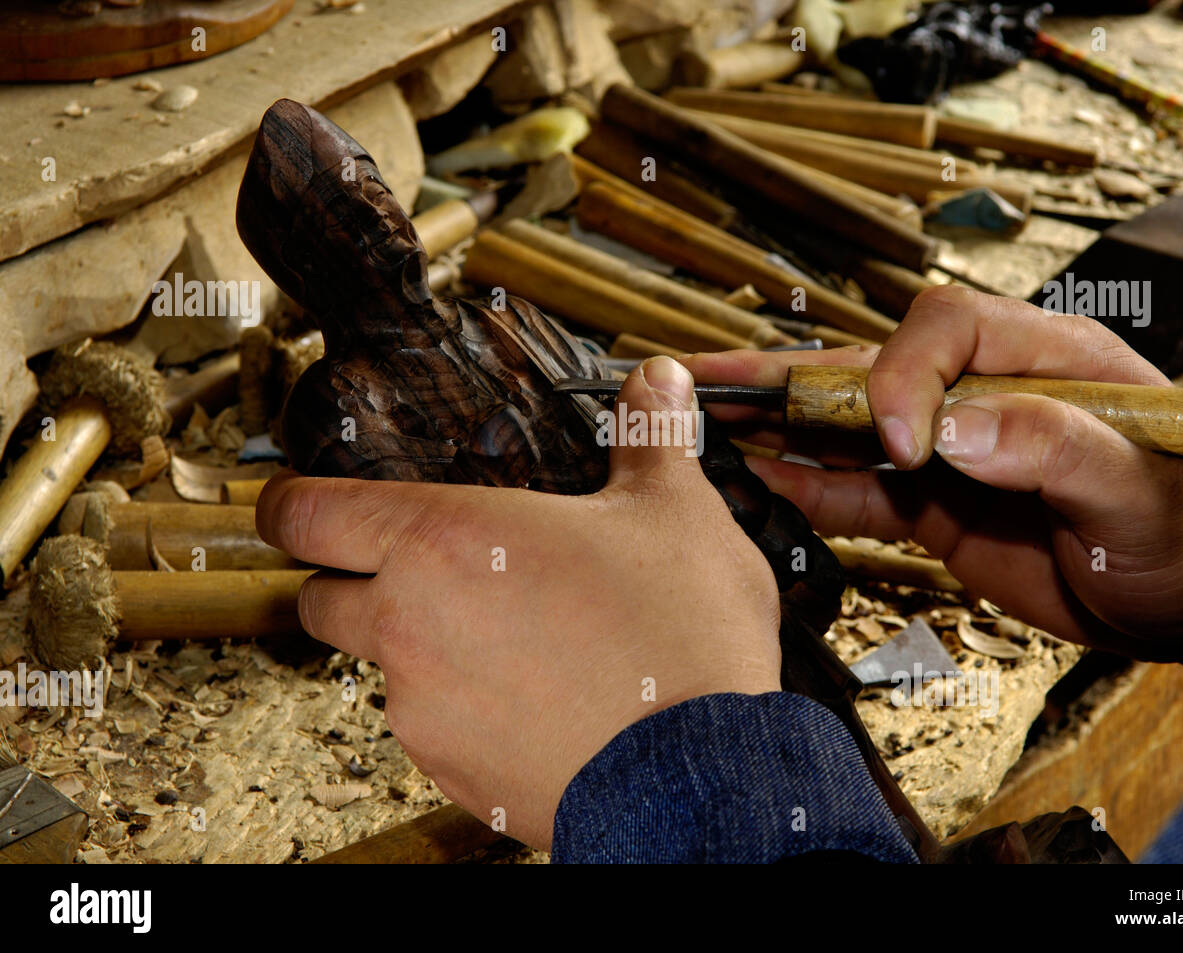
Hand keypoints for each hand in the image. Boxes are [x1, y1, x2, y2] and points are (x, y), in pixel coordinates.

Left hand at [256, 357, 780, 847]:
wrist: (700, 773)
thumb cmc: (682, 636)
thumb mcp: (675, 511)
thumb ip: (650, 434)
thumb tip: (658, 378)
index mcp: (444, 541)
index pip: (307, 514)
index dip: (289, 503)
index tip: (296, 503)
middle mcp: (409, 624)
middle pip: (322, 598)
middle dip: (349, 580)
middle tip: (418, 570)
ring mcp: (423, 709)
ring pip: (382, 668)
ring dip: (420, 649)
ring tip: (509, 640)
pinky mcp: (452, 773)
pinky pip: (432, 729)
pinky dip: (463, 710)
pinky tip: (533, 698)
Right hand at [684, 287, 1182, 692]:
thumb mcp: (1140, 488)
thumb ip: (1056, 447)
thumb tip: (956, 429)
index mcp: (1041, 358)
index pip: (944, 329)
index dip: (903, 375)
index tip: (901, 443)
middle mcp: (982, 393)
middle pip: (867, 366)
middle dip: (785, 374)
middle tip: (703, 379)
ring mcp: (949, 450)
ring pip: (843, 426)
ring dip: (773, 426)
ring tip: (697, 422)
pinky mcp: (931, 503)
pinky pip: (853, 489)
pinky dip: (800, 487)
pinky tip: (749, 482)